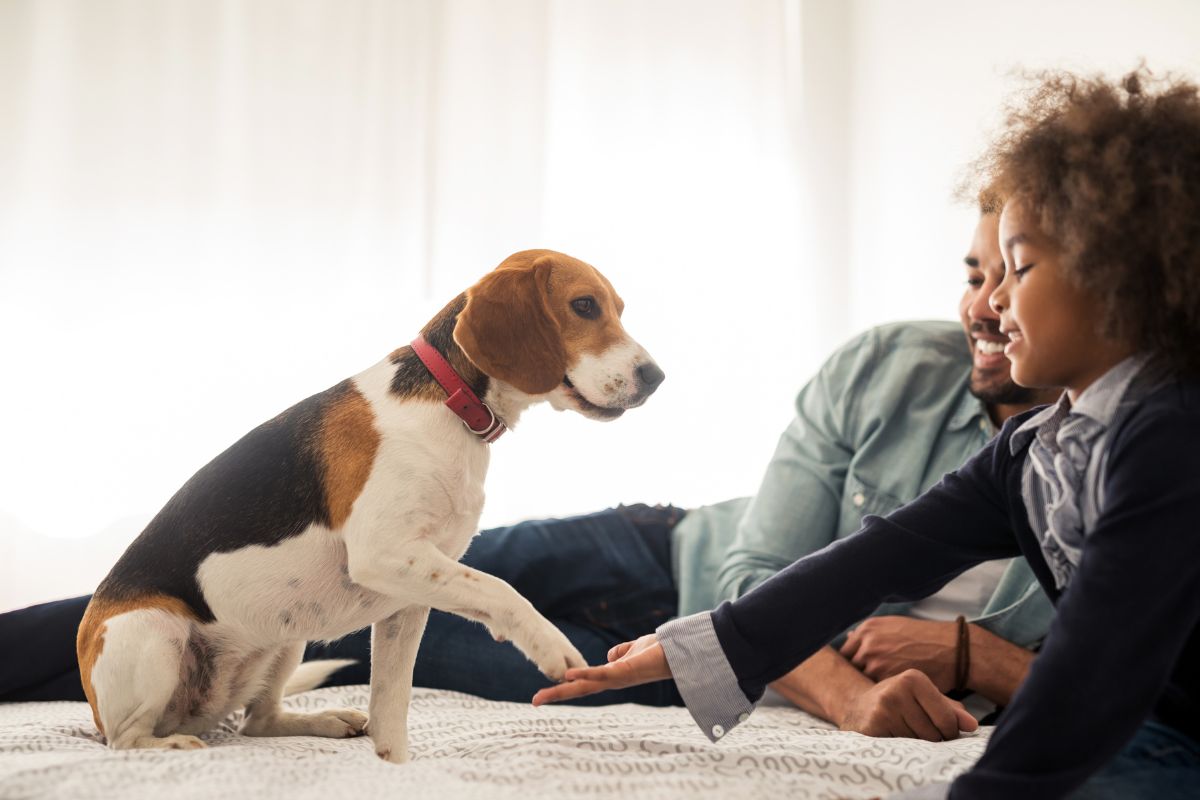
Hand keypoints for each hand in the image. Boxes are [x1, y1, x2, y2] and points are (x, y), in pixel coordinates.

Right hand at [531, 633, 671, 705]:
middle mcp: (612, 681)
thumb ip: (621, 653)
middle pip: (579, 690)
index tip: (547, 693)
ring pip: (585, 686)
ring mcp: (617, 678)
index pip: (584, 683)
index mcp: (612, 676)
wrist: (678, 651)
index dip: (566, 687)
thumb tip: (610, 656)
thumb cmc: (658, 651)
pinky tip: (569, 675)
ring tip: (542, 696)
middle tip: (534, 702)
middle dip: (556, 696)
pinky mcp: (624, 672)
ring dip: (563, 691)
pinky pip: (601, 673)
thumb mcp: (634, 650)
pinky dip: (584, 673)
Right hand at [838, 669, 976, 740]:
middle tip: (915, 730)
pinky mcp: (872, 725)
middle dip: (931, 740)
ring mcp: (883, 707)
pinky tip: (890, 737)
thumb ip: (950, 710)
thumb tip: (972, 725)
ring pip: (917, 744)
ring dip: (915, 746)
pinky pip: (900, 748)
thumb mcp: (923, 698)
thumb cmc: (899, 702)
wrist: (857, 706)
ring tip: (901, 732)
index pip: (947, 720)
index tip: (939, 729)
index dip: (948, 732)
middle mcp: (897, 688)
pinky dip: (899, 749)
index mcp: (914, 678)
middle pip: (933, 735)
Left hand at [840, 616, 957, 691]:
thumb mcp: (894, 626)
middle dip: (859, 676)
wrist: (951, 649)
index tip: (861, 674)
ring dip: (868, 688)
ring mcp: (875, 661)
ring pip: (862, 680)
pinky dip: (880, 696)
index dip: (854, 664)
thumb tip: (848, 636)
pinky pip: (875, 691)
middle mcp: (867, 643)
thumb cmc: (925, 638)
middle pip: (851, 667)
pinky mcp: (886, 678)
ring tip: (877, 696)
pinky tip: (887, 699)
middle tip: (865, 687)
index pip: (846, 653)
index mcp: (867, 629)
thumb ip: (871, 634)